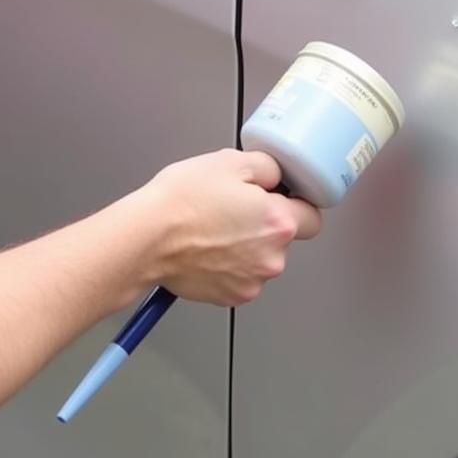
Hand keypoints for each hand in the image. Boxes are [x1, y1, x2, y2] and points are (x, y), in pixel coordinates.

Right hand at [133, 149, 320, 306]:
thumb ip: (267, 167)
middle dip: (265, 224)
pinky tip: (206, 248)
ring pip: (261, 258)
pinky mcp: (230, 296)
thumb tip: (277, 175)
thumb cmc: (181, 201)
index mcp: (278, 222)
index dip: (296, 203)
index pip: (313, 216)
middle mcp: (271, 258)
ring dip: (246, 245)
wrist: (144, 238)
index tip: (280, 198)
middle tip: (234, 207)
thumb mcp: (230, 161)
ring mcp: (251, 282)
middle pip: (284, 238)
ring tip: (213, 227)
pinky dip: (228, 265)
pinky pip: (240, 276)